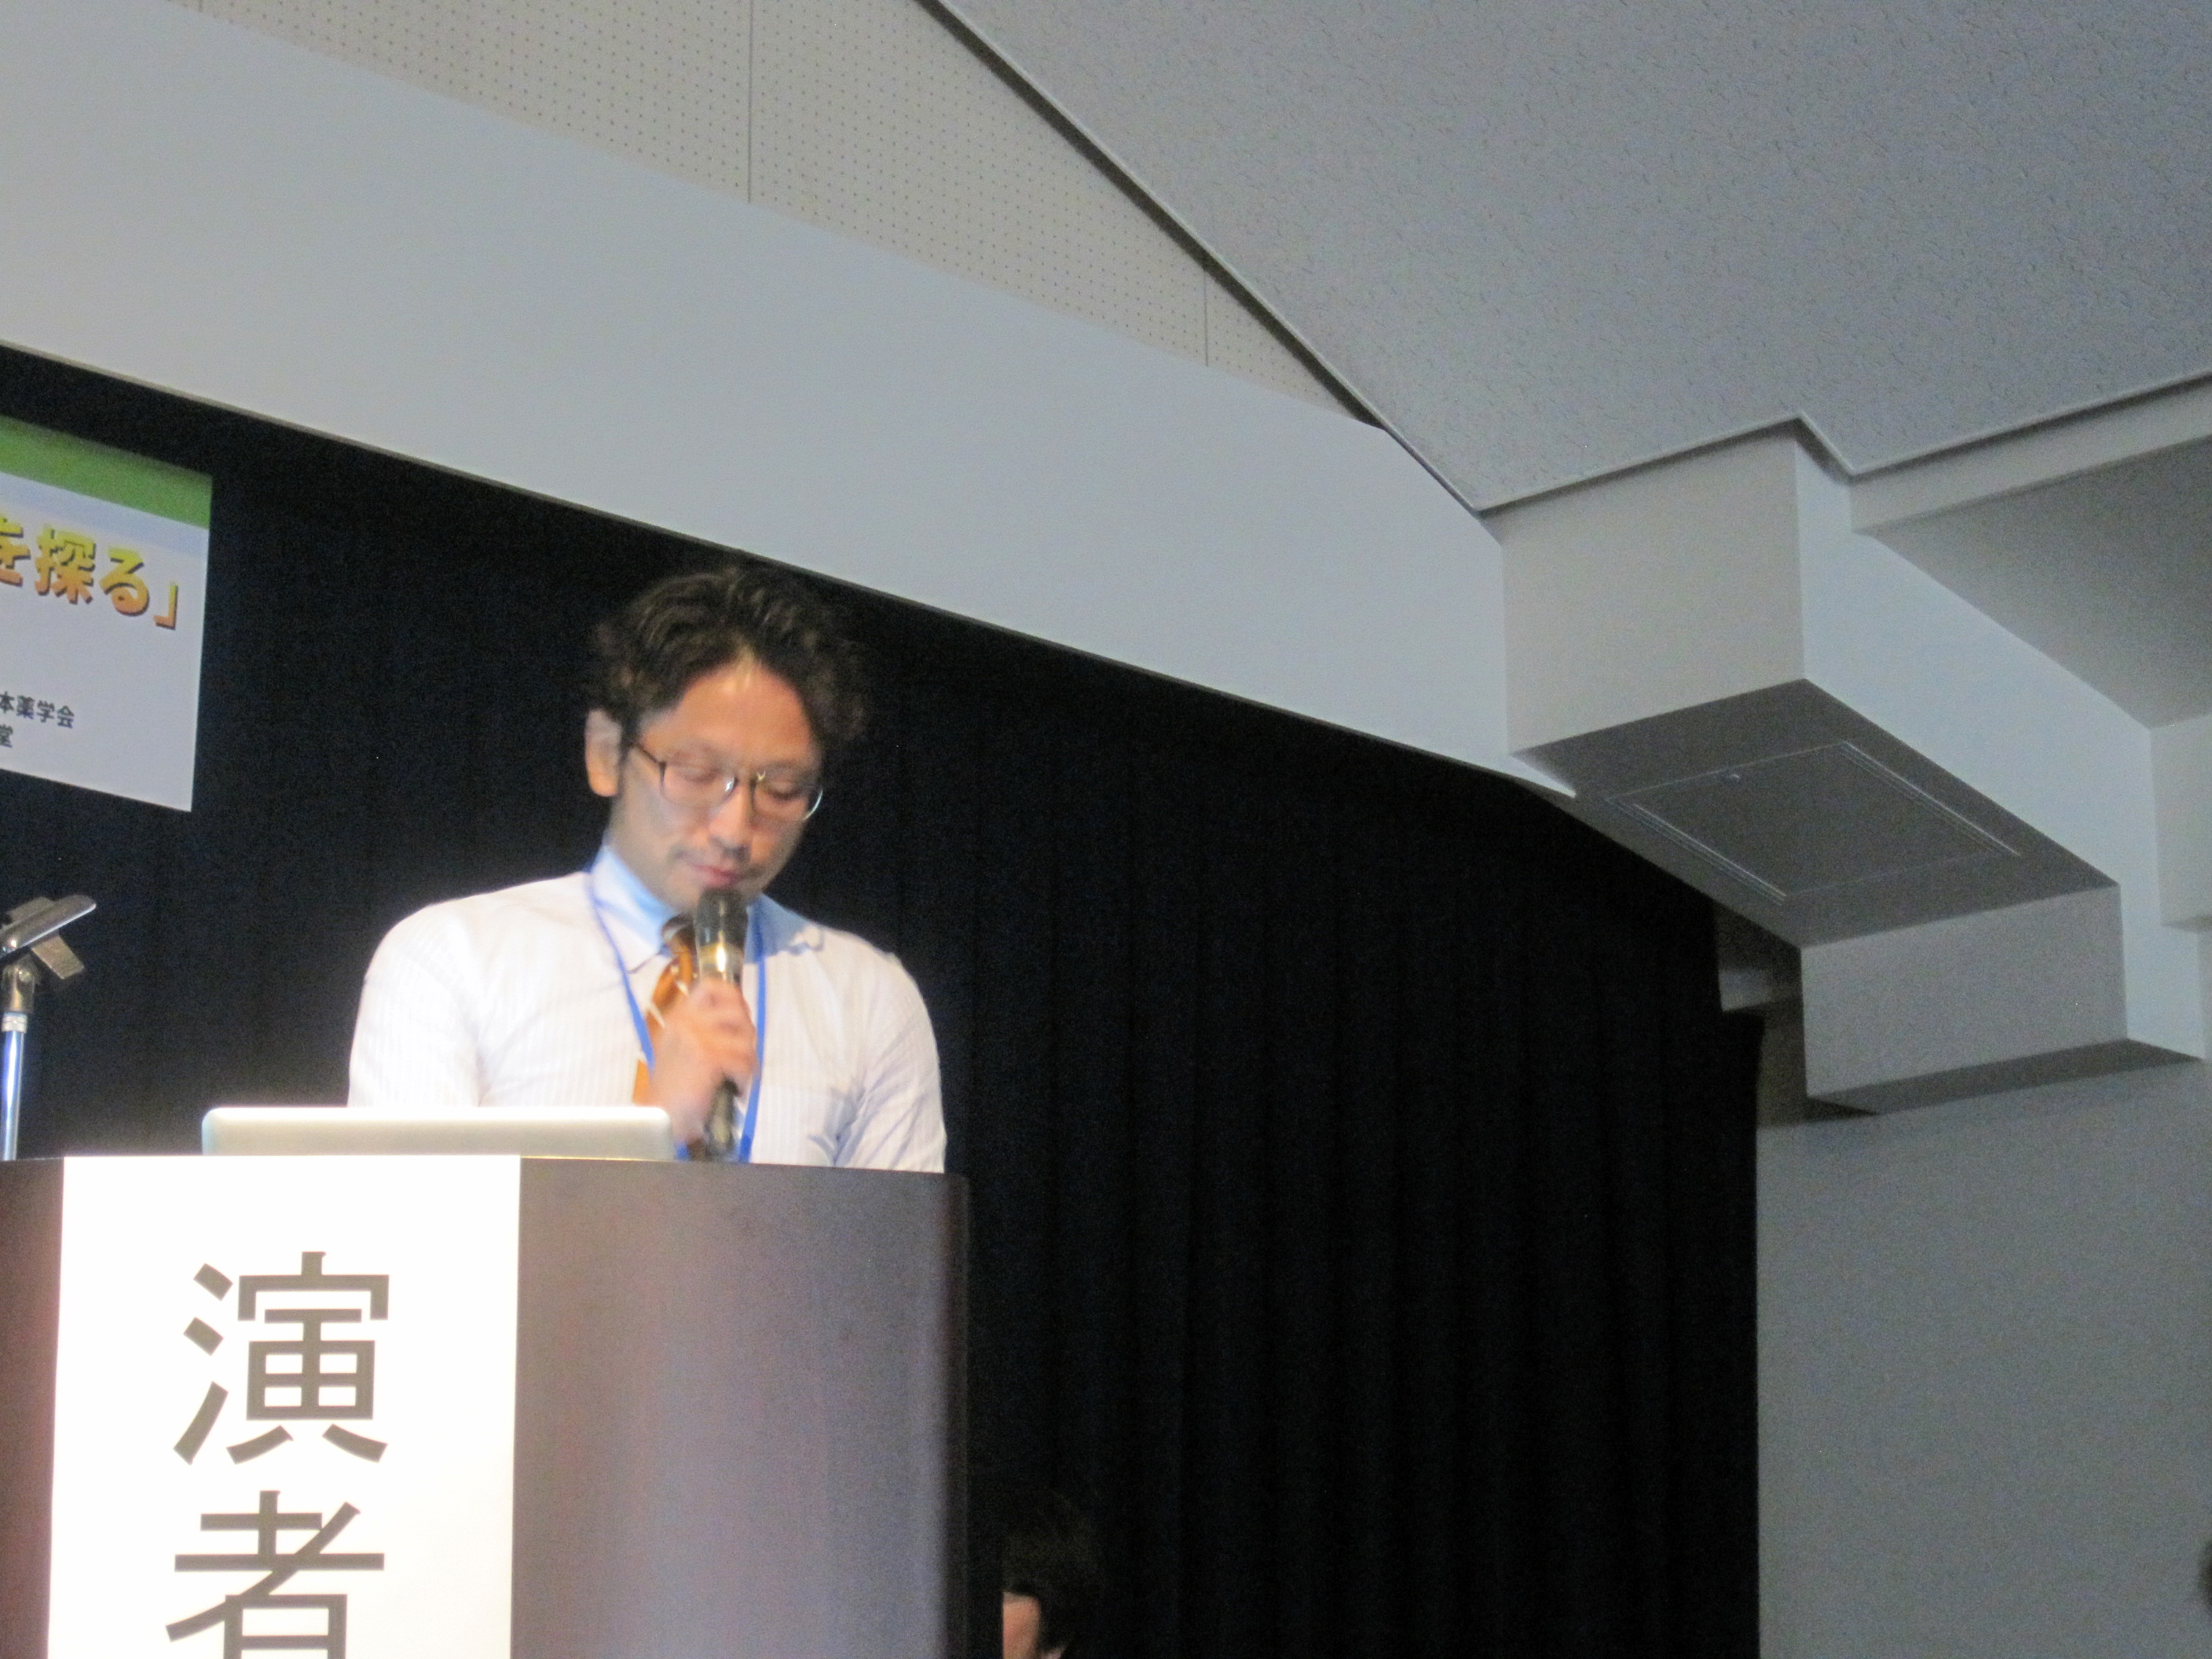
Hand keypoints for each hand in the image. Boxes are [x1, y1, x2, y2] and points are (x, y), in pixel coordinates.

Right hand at [646, 977, 756, 1150]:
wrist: (660, 1116)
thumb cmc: (674, 1087)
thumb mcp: (682, 1047)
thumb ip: (705, 1028)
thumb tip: (741, 1017)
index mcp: (679, 1016)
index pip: (711, 986)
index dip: (733, 997)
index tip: (739, 1017)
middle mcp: (686, 1021)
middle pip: (738, 1010)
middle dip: (747, 1035)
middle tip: (742, 1056)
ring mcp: (696, 1036)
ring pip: (746, 1039)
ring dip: (749, 1062)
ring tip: (738, 1077)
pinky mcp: (707, 1057)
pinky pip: (744, 1062)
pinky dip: (745, 1080)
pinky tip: (735, 1089)